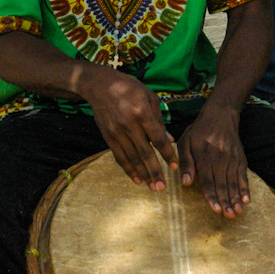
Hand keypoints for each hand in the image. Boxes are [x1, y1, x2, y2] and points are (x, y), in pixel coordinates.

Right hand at [81, 66, 177, 190]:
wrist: (99, 85)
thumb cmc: (129, 88)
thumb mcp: (149, 97)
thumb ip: (159, 119)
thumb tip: (170, 140)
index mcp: (142, 113)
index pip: (158, 138)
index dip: (167, 154)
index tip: (175, 167)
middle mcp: (128, 125)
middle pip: (144, 152)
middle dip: (155, 171)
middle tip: (163, 187)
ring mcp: (116, 132)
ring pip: (131, 158)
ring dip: (143, 175)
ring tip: (153, 188)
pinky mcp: (107, 137)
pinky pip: (119, 157)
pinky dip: (128, 170)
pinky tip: (137, 180)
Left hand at [177, 108, 249, 216]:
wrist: (221, 115)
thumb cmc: (199, 131)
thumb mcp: (185, 142)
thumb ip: (186, 162)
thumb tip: (185, 182)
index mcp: (204, 156)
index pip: (208, 180)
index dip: (211, 195)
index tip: (215, 209)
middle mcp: (220, 159)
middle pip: (222, 184)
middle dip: (226, 201)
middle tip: (228, 216)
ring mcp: (232, 159)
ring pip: (233, 182)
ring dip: (236, 198)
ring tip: (237, 212)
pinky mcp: (240, 158)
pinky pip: (243, 176)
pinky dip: (245, 188)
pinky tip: (246, 200)